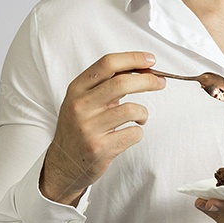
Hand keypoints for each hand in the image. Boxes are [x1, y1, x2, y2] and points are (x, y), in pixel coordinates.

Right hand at [40, 52, 165, 204]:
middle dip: (148, 80)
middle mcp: (81, 106)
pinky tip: (130, 133)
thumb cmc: (78, 127)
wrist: (63, 164)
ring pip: (131, 110)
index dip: (133, 58)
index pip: (107, 64)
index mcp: (77, 89)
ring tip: (140, 117)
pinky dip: (138, 132)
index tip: (150, 60)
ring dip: (143, 112)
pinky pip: (133, 133)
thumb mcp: (83, 100)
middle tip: (160, 82)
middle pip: (122, 83)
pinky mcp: (100, 148)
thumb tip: (142, 69)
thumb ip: (106, 84)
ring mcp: (89, 128)